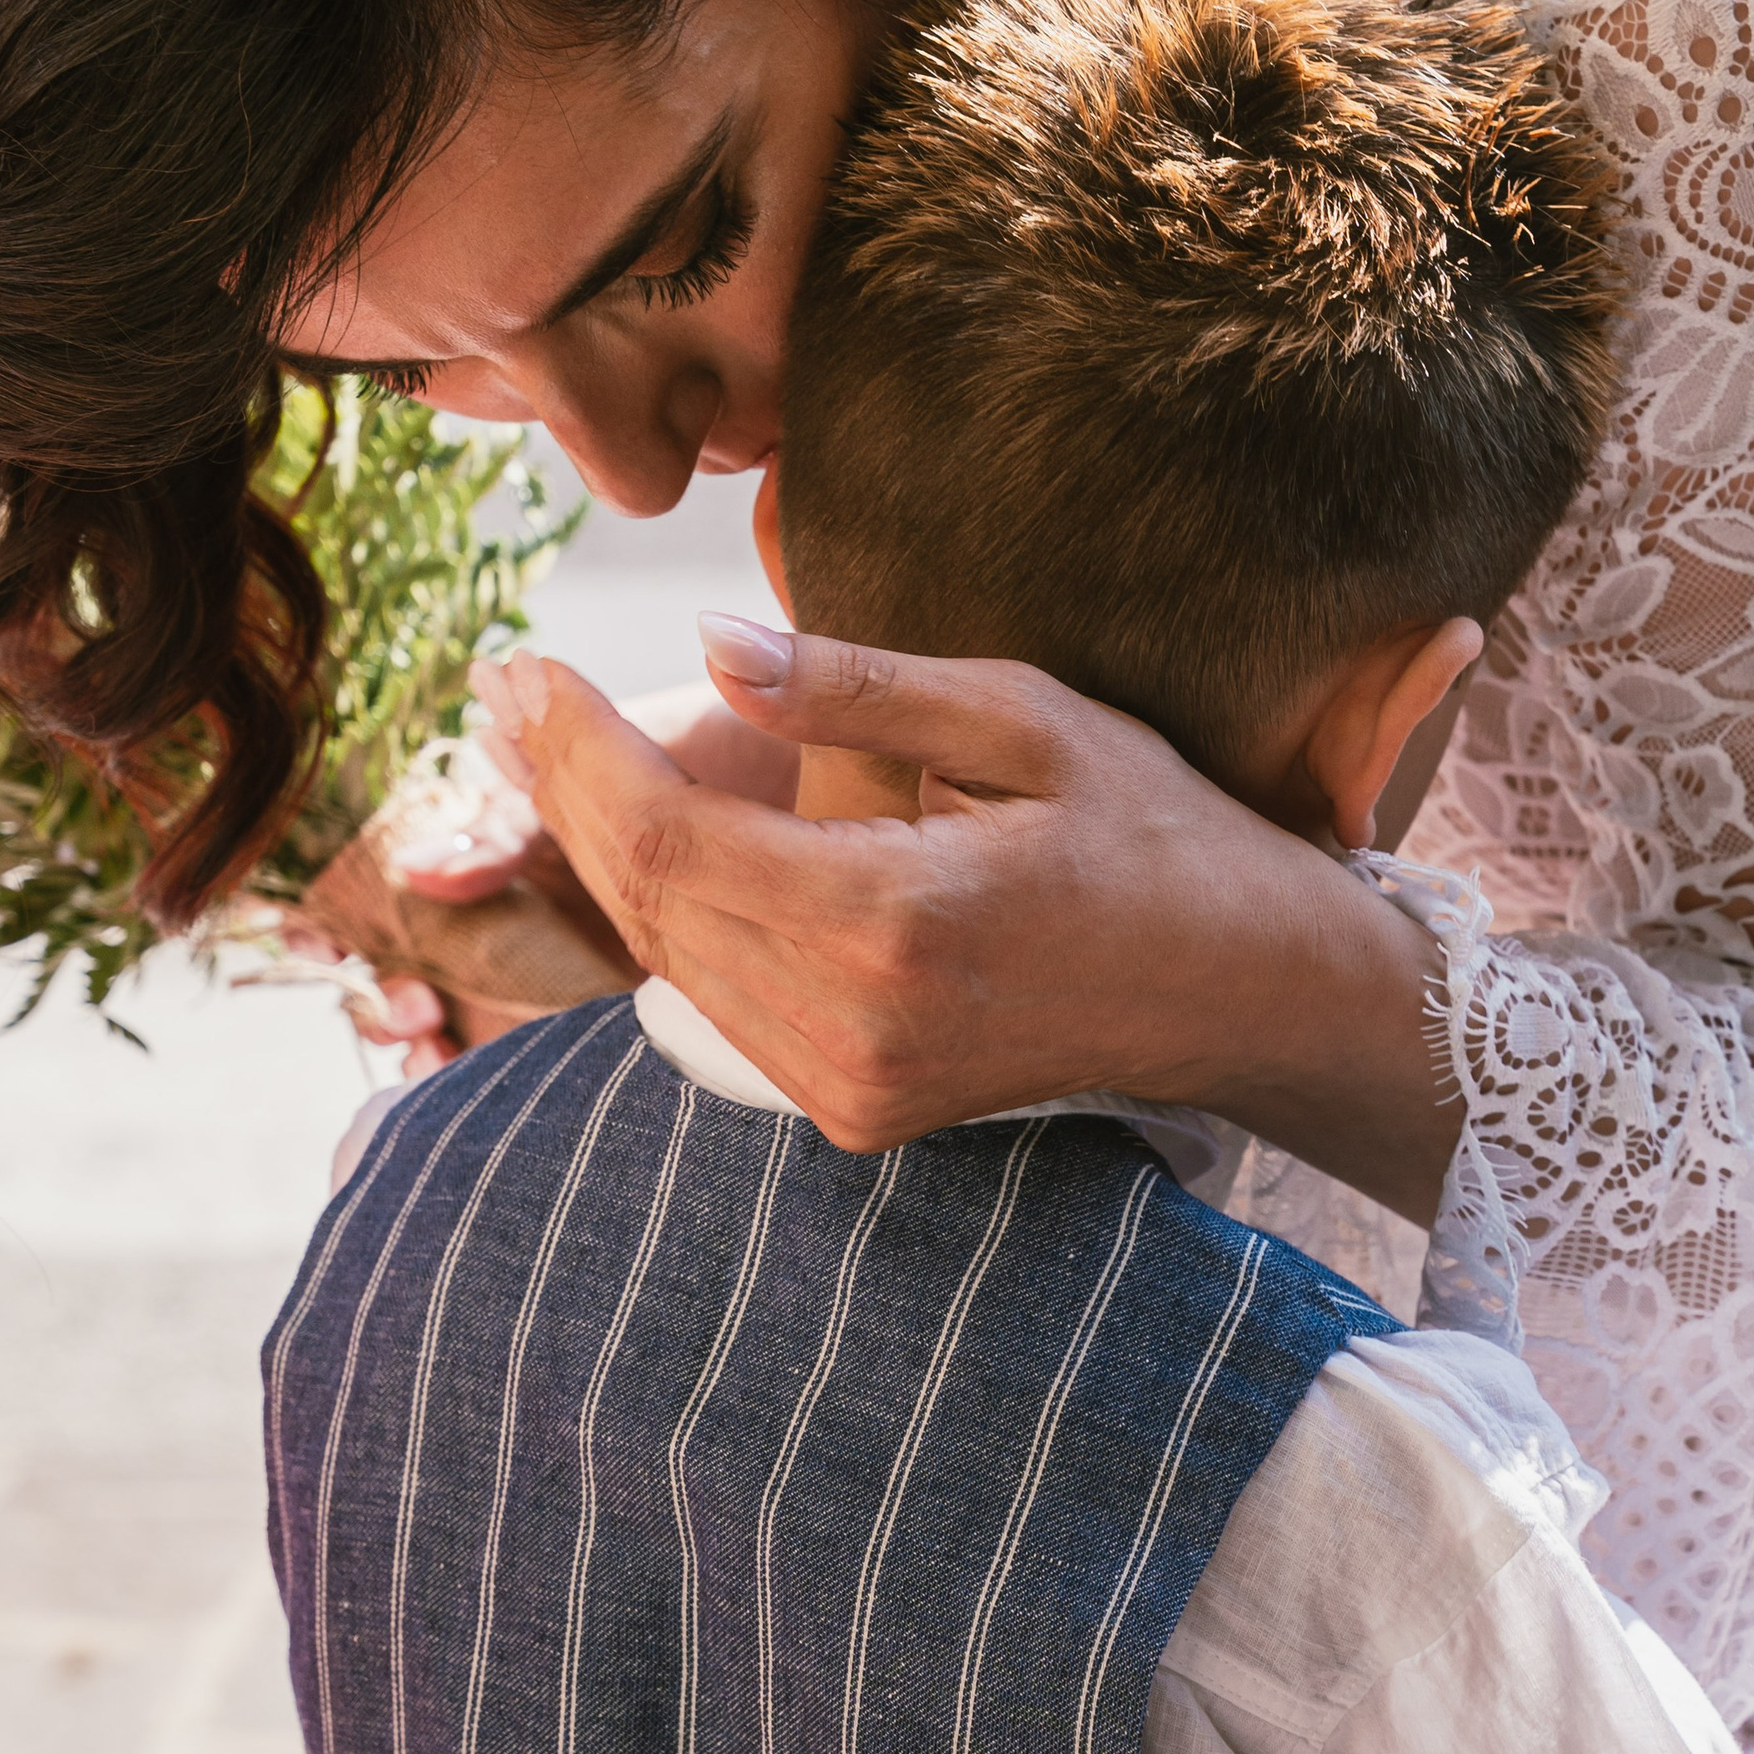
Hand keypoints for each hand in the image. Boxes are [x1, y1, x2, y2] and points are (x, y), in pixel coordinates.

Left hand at [466, 629, 1458, 1214]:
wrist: (1254, 993)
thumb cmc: (1162, 833)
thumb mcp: (1030, 720)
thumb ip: (859, 687)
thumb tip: (709, 641)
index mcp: (897, 922)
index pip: (672, 837)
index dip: (575, 752)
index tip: (515, 668)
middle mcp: (857, 1028)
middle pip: (649, 903)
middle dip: (564, 789)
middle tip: (500, 693)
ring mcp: (854, 1089)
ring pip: (669, 961)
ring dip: (601, 853)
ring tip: (542, 747)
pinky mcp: (858, 1111)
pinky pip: (719, 1003)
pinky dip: (668, 916)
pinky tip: (638, 838)